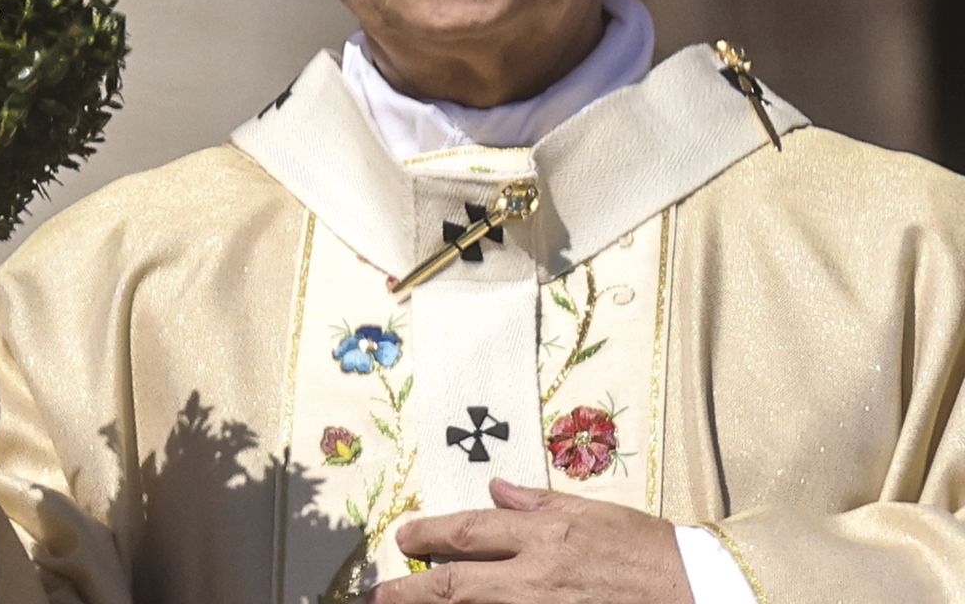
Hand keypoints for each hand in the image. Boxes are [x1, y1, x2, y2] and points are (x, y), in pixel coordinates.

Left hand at [372, 478, 694, 603]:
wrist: (701, 592)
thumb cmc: (653, 551)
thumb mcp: (597, 512)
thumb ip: (540, 501)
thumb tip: (496, 485)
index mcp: (547, 536)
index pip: (471, 532)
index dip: (429, 533)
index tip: (402, 536)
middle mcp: (538, 577)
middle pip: (456, 584)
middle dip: (409, 589)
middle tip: (377, 593)